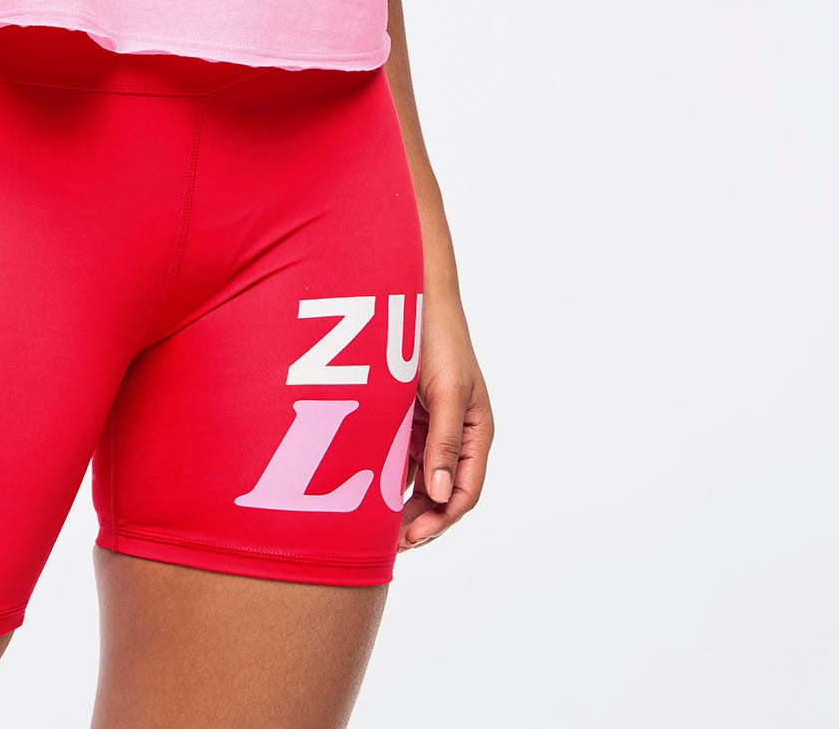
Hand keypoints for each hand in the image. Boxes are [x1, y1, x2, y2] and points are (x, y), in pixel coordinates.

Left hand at [399, 280, 492, 550]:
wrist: (415, 294)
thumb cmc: (439, 338)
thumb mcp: (448, 390)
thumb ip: (445, 443)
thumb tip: (440, 495)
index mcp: (476, 432)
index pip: (463, 491)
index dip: (440, 520)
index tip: (411, 538)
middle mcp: (455, 435)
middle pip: (439, 492)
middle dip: (417, 519)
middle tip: (386, 543)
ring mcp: (430, 426)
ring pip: (416, 477)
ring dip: (398, 501)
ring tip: (372, 526)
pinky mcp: (406, 416)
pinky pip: (396, 454)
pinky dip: (384, 473)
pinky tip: (362, 488)